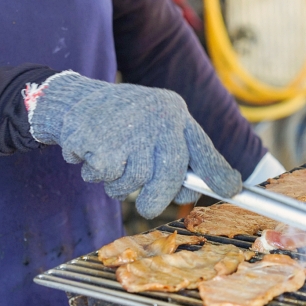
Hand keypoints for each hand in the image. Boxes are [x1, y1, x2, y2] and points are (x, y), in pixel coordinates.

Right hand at [28, 72, 241, 217]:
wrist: (73, 100)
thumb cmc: (125, 122)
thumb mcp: (159, 128)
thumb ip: (183, 157)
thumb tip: (213, 189)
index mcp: (174, 113)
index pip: (201, 148)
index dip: (217, 173)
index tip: (232, 190)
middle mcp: (157, 117)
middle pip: (168, 177)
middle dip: (156, 199)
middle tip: (146, 205)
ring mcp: (128, 127)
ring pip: (131, 182)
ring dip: (118, 183)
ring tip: (111, 158)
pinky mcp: (97, 139)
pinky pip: (103, 176)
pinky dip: (95, 173)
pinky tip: (90, 152)